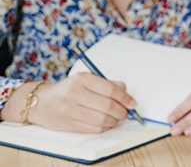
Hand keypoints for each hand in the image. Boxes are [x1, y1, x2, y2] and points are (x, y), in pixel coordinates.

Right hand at [22, 74, 136, 132]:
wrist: (40, 102)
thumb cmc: (68, 89)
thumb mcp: (86, 79)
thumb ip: (107, 84)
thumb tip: (126, 93)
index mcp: (82, 79)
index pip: (110, 89)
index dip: (125, 98)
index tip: (132, 103)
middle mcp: (75, 94)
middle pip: (107, 106)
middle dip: (122, 111)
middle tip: (126, 112)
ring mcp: (70, 110)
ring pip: (101, 120)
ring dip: (114, 121)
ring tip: (117, 118)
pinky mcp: (69, 124)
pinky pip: (93, 128)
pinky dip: (104, 127)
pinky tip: (106, 123)